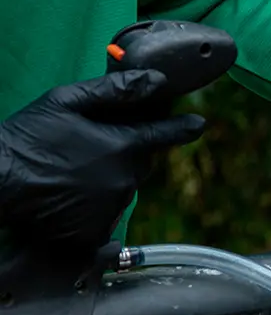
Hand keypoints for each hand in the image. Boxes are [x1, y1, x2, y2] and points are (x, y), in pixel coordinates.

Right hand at [0, 69, 204, 249]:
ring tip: (71, 173)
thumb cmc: (27, 137)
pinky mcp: (94, 233)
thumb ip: (119, 91)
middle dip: (125, 153)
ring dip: (108, 180)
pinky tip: (69, 196)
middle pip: (139, 164)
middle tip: (90, 149)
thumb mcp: (68, 101)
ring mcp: (110, 209)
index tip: (198, 124)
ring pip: (122, 190)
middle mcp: (123, 181)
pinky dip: (93, 207)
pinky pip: (104, 217)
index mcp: (121, 147)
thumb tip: (158, 81)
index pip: (163, 135)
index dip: (182, 128)